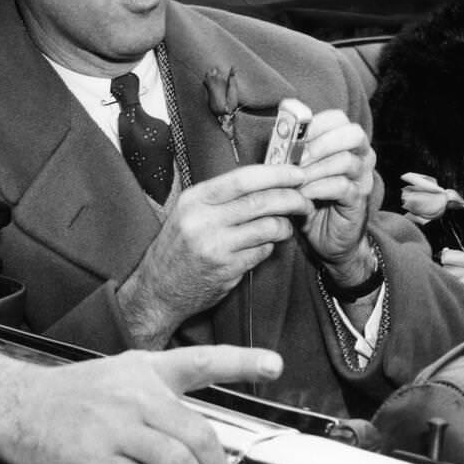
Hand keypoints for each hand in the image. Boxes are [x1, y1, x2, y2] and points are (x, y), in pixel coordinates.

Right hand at [0, 336, 282, 463]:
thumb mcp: (115, 376)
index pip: (201, 360)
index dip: (242, 361)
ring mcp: (115, 427)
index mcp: (143, 370)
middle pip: (198, 431)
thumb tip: (191, 432)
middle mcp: (134, 394)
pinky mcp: (96, 461)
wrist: (12, 404)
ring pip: (178, 462)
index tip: (275, 364)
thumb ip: (153, 395)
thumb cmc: (65, 395)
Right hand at [117, 163, 313, 346]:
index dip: (275, 173)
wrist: (158, 289)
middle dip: (291, 198)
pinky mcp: (226, 269)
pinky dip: (270, 247)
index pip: (242, 178)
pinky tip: (264, 246)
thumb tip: (265, 180)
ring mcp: (214, 245)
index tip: (296, 173)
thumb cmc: (178, 248)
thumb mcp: (190, 212)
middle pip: (260, 201)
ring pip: (267, 226)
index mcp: (195, 199)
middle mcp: (202, 220)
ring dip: (285, 226)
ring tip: (286, 226)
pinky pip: (262, 251)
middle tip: (305, 200)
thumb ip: (221, 197)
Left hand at [295, 109, 376, 272]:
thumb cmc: (310, 198)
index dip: (316, 123)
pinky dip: (319, 188)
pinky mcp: (359, 200)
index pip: (339, 118)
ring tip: (296, 179)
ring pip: (347, 161)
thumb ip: (291, 152)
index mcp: (345, 142)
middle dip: (322, 143)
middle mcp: (361, 156)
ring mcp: (363, 178)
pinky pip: (343, 187)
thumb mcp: (298, 171)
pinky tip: (305, 194)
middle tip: (298, 157)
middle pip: (353, 134)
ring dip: (316, 169)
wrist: (326, 237)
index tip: (294, 135)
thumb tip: (277, 134)